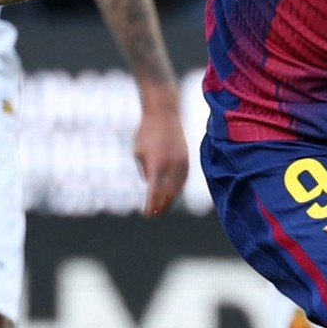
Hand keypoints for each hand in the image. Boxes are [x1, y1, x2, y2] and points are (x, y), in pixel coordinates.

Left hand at [131, 85, 188, 216]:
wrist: (164, 113)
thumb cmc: (147, 131)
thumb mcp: (139, 152)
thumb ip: (146, 170)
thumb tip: (151, 185)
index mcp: (157, 164)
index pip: (155, 192)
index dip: (151, 205)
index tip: (147, 214)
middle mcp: (172, 165)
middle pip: (169, 194)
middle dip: (162, 206)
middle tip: (153, 214)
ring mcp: (182, 162)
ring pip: (178, 188)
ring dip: (170, 199)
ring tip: (163, 207)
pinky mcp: (187, 159)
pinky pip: (183, 179)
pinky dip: (177, 188)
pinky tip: (172, 193)